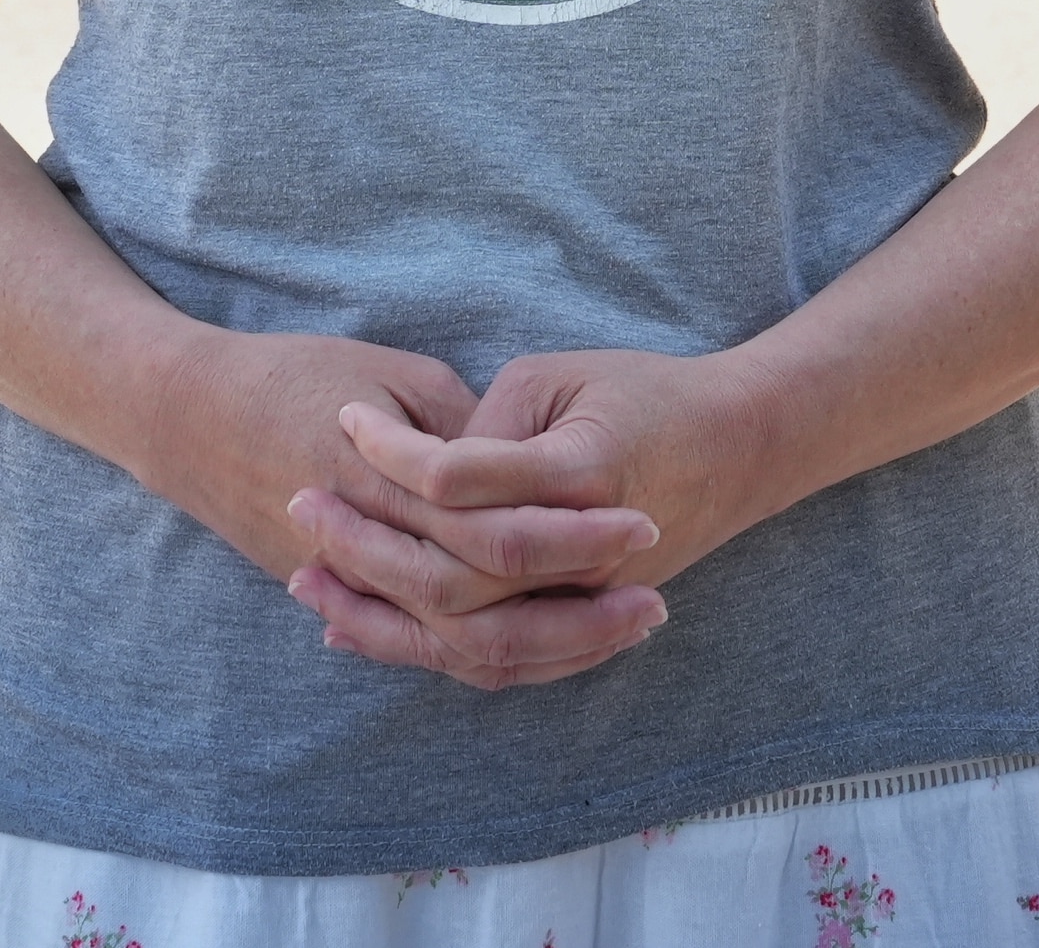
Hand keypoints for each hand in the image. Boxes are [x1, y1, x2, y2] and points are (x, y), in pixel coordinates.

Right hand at [130, 329, 661, 684]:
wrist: (187, 414)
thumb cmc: (296, 374)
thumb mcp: (391, 375)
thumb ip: (464, 428)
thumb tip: (537, 469)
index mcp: (389, 486)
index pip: (499, 533)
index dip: (578, 537)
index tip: (647, 523)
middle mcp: (371, 552)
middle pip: (489, 612)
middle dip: (578, 616)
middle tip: (654, 602)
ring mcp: (355, 590)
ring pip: (459, 649)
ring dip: (545, 647)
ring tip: (618, 633)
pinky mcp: (342, 601)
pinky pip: (423, 648)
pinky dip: (485, 655)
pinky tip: (545, 648)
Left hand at [290, 346, 782, 689]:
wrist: (739, 446)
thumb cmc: (645, 394)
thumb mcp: (561, 377)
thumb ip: (485, 427)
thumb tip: (418, 474)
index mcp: (583, 473)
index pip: (463, 479)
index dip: (393, 453)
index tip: (344, 420)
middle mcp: (587, 554)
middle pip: (453, 576)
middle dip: (365, 545)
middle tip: (299, 503)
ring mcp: (588, 601)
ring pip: (468, 638)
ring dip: (380, 615)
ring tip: (308, 582)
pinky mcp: (581, 624)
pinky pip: (495, 660)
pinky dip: (423, 651)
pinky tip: (361, 630)